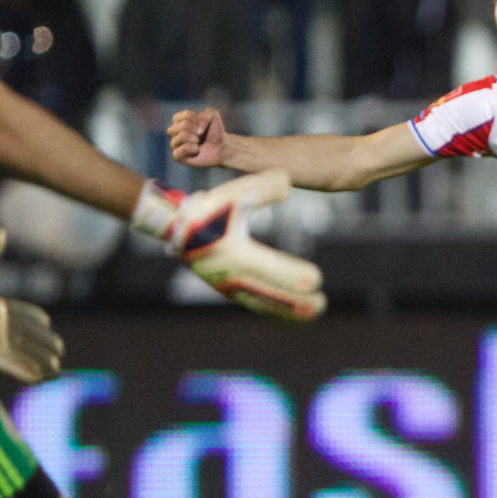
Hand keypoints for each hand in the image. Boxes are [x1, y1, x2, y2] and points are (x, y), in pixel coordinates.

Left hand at [0, 225, 65, 383]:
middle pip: (28, 338)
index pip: (20, 316)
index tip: (46, 321)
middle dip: (44, 342)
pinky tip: (47, 375)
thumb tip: (0, 229)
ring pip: (28, 354)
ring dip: (43, 359)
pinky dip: (35, 371)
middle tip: (59, 348)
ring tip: (57, 366)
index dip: (33, 318)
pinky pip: (21, 367)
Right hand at [159, 170, 326, 320]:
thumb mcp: (235, 193)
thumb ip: (263, 188)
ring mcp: (230, 285)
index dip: (293, 275)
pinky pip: (256, 303)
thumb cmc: (208, 208)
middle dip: (296, 302)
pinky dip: (275, 309)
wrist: (175, 228)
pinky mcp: (229, 288)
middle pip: (270, 293)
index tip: (317, 280)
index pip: (270, 267)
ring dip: (289, 311)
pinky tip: (292, 313)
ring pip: (264, 303)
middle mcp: (234, 274)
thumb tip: (287, 183)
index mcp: (236, 252)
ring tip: (314, 313)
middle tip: (321, 305)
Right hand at [170, 107, 227, 167]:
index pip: (187, 114)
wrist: (219, 149)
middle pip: (183, 125)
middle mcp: (173, 131)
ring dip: (196, 139)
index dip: (200, 119)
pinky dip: (194, 149)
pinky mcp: (177, 156)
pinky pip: (184, 149)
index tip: (204, 125)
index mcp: (178, 119)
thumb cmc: (213, 131)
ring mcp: (174, 143)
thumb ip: (208, 113)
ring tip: (198, 142)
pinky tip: (197, 150)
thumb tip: (199, 130)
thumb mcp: (214, 116)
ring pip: (182, 136)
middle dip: (197, 129)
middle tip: (201, 135)